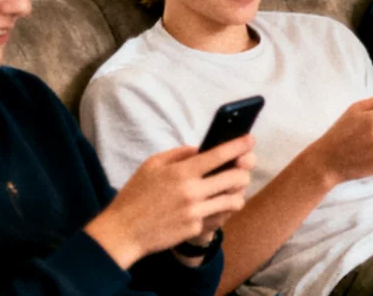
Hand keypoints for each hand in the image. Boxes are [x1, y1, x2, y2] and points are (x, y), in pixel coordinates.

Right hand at [83, 136, 255, 268]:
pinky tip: (214, 206)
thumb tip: (202, 149)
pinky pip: (219, 217)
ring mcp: (195, 212)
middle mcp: (192, 191)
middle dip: (245, 170)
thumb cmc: (135, 196)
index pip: (220, 155)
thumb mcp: (151, 165)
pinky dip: (220, 210)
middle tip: (243, 168)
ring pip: (235, 200)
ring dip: (237, 193)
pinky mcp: (195, 229)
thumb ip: (179, 154)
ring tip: (233, 189)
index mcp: (181, 172)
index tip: (250, 140)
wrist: (122, 232)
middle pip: (236, 177)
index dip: (239, 145)